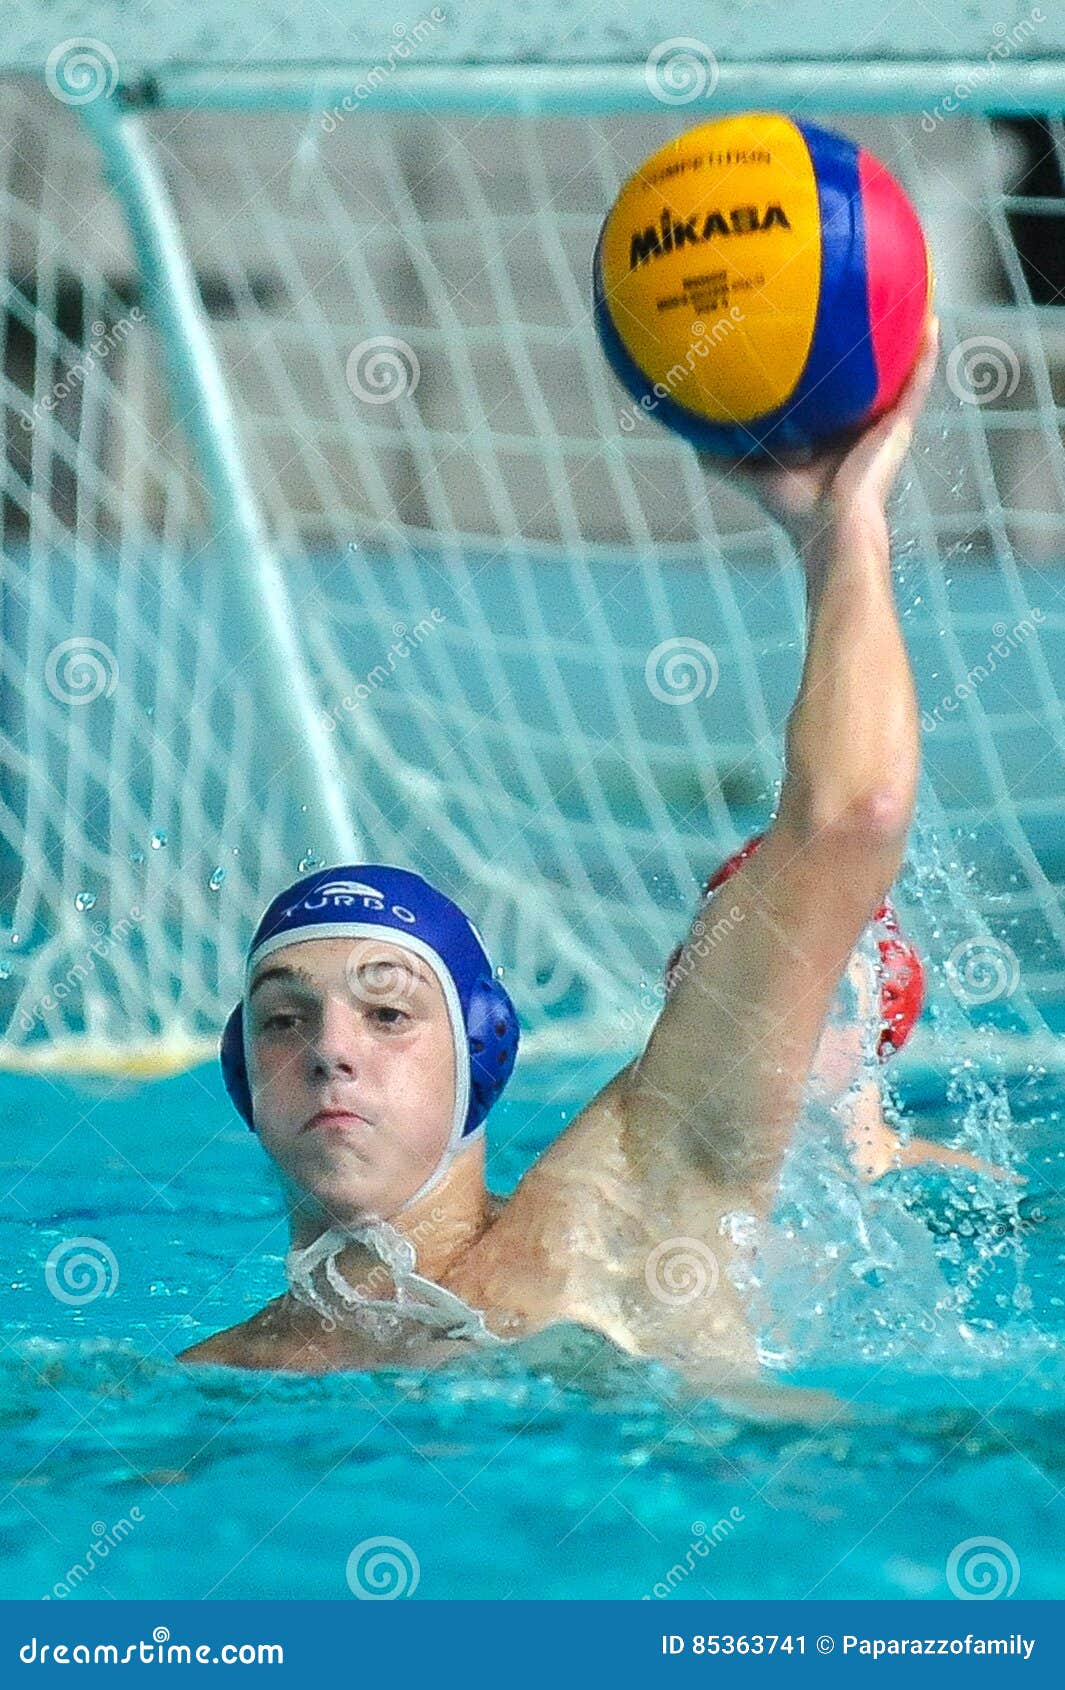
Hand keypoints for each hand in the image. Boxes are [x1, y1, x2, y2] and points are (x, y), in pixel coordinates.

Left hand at [701, 316, 939, 546]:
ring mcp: (883, 423)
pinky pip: (918, 381)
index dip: (823, 360)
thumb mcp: (748, 469)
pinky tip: (932, 319)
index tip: (812, 322)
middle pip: (863, 373)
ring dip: (904, 336)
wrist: (830, 527)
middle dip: (864, 338)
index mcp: (826, 431)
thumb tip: (682, 426)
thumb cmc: (791, 506)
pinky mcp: (901, 426)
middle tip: (862, 292)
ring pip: (898, 370)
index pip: (826, 388)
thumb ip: (721, 449)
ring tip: (907, 293)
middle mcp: (857, 422)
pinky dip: (926, 353)